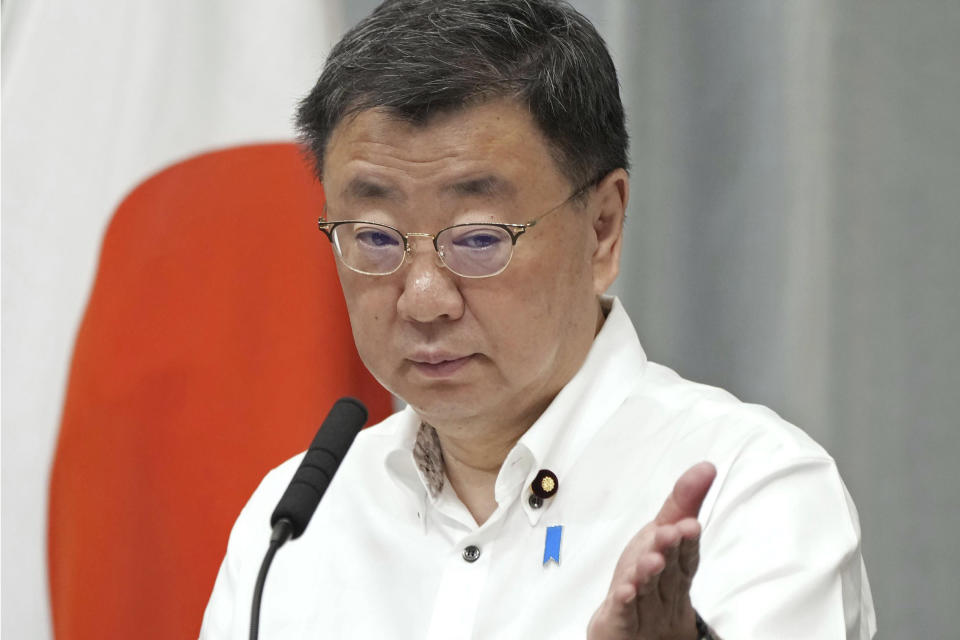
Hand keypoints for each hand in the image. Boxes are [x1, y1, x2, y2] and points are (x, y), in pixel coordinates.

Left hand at [587, 462, 716, 639]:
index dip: (687, 541)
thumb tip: (707, 467)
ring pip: (647, 590)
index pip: (686, 554)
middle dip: (669, 552)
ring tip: (650, 561)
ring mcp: (646, 609)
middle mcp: (665, 590)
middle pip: (668, 571)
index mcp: (677, 568)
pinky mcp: (623, 622)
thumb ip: (684, 502)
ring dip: (648, 575)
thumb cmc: (651, 576)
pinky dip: (625, 603)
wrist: (638, 630)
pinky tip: (624, 592)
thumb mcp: (664, 533)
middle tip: (669, 534)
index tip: (689, 524)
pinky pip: (624, 613)